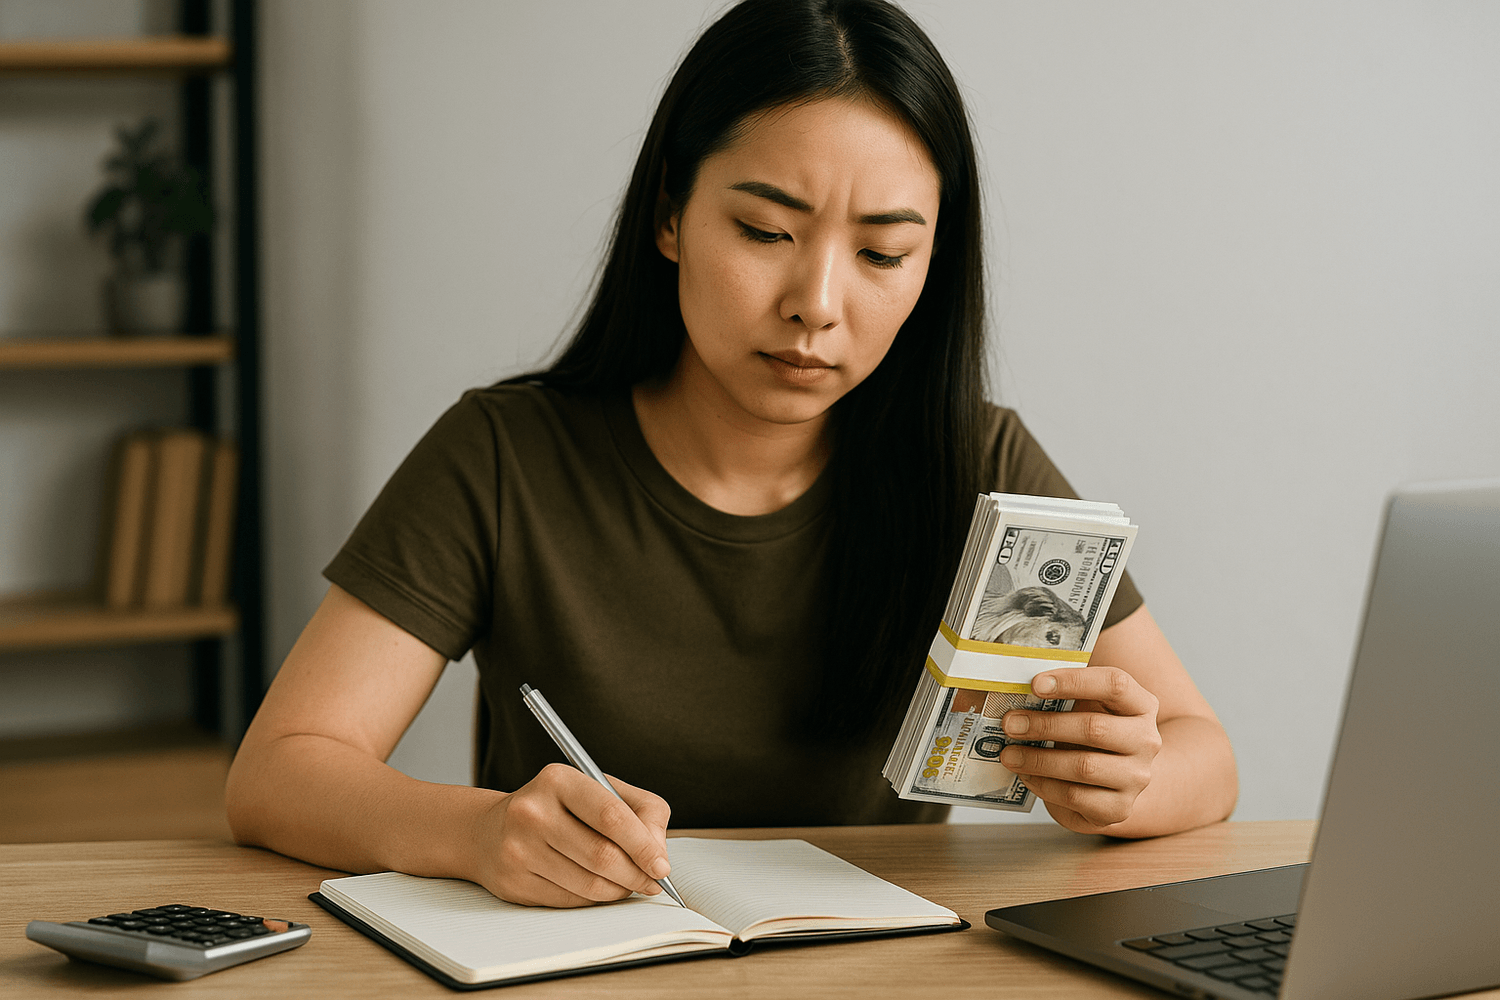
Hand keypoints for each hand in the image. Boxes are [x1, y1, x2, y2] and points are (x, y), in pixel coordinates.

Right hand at [470, 763, 672, 906]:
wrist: (490, 831)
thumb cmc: (557, 808)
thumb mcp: (599, 790)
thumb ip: (641, 810)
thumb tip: (658, 852)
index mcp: (558, 780)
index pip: (611, 815)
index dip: (643, 845)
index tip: (662, 865)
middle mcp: (532, 812)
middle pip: (602, 855)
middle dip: (637, 874)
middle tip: (652, 881)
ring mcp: (518, 849)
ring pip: (588, 883)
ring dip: (619, 889)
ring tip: (627, 883)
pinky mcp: (513, 882)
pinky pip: (570, 900)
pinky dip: (594, 898)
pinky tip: (599, 887)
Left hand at [1000, 666, 1161, 833]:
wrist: (1114, 781)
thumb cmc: (1092, 735)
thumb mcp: (1085, 707)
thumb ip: (1063, 695)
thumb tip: (1015, 687)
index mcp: (1140, 704)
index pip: (1114, 684)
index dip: (1073, 681)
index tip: (1034, 684)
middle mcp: (1146, 741)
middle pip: (1095, 728)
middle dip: (1045, 725)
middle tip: (1010, 723)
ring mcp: (1137, 778)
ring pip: (1084, 767)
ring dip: (1039, 759)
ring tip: (1009, 754)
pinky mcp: (1119, 809)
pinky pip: (1076, 797)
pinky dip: (1044, 786)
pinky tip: (1026, 776)